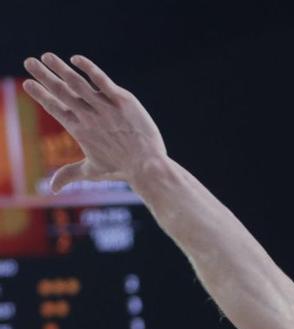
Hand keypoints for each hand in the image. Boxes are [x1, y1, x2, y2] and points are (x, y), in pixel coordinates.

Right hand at [22, 53, 166, 191]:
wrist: (147, 167)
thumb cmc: (121, 169)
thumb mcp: (92, 170)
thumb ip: (69, 174)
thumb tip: (52, 189)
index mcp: (79, 129)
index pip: (55, 108)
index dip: (40, 95)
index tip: (27, 83)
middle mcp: (89, 117)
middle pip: (61, 92)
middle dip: (43, 76)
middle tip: (28, 61)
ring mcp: (105, 108)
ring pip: (78, 84)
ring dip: (60, 69)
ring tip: (46, 56)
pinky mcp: (123, 101)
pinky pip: (103, 81)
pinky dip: (89, 69)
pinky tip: (77, 59)